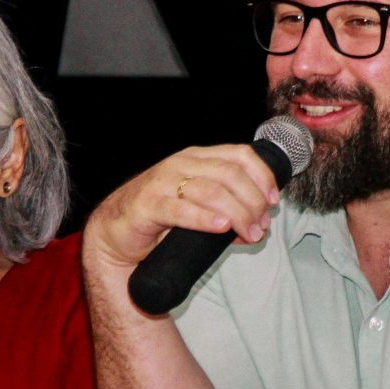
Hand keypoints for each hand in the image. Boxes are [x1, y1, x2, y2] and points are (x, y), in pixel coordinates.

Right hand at [83, 144, 279, 271]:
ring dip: (238, 214)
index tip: (273, 201)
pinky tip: (221, 226)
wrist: (116, 233)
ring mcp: (163, 182)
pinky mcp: (148, 205)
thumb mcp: (199, 205)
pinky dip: (205, 218)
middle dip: (253, 202)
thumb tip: (260, 224)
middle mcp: (181, 164)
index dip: (262, 176)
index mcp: (197, 158)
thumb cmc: (160, 218)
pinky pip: (181, 209)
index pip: (240, 155)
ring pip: (212, 191)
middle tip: (261, 227)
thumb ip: (227, 208)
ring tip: (249, 233)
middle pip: (231, 174)